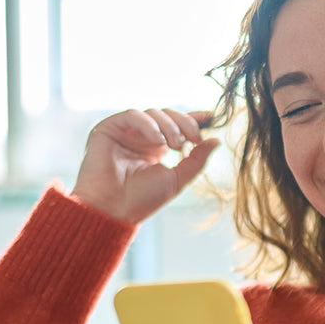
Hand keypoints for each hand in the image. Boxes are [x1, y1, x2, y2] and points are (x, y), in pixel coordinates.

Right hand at [70, 108, 220, 223]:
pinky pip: (132, 115)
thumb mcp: (177, 179)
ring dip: (169, 126)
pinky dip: (148, 124)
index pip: (176, 125)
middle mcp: (140, 137)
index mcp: (156, 147)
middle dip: (185, 123)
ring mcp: (125, 132)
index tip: (212, 116)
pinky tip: (158, 141)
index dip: (194, 118)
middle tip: (194, 139)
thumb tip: (216, 140)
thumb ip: (197, 160)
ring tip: (175, 145)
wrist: (113, 210)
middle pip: (167, 115)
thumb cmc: (141, 200)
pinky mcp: (108, 128)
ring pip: (153, 113)